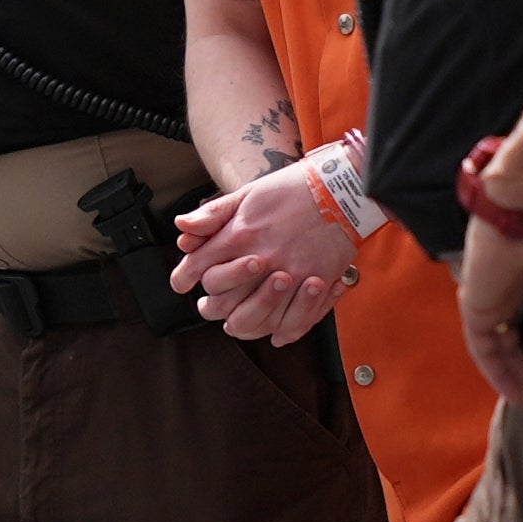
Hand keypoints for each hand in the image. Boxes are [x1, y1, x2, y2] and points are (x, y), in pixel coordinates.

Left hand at [170, 160, 358, 346]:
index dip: (184, 278)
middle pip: (221, 303)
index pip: (199, 269)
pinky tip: (274, 331)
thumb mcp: (247, 194)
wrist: (340, 188)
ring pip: (254, 321)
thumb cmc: (292, 189)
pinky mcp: (315, 285)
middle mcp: (262, 260)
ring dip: (243, 322)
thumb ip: (212, 214)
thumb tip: (181, 228)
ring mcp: (290, 276)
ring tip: (240, 316)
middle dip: (211, 306)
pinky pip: (293, 324)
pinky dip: (281, 333)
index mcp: (240, 235)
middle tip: (212, 303)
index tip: (183, 283)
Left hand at [457, 209, 522, 414]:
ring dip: (511, 379)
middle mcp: (501, 292)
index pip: (521, 322)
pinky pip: (481, 349)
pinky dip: (495, 372)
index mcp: (522, 277)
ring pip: (494, 352)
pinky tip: (514, 392)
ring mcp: (486, 300)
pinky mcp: (476, 306)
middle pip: (507, 344)